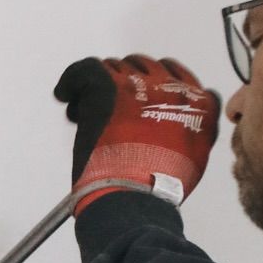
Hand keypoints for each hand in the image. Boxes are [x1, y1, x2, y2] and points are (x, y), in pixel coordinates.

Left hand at [54, 56, 220, 211]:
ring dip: (101, 87)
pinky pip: (84, 69)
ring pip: (114, 67)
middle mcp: (170, 86)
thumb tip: (187, 124)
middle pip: (144, 67)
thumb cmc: (159, 187)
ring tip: (87, 113)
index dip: (153, 86)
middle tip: (112, 107)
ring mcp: (138, 84)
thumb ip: (195, 132)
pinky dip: (71, 81)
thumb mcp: (196, 157)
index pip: (176, 75)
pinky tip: (65, 94)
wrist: (135, 195)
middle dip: (127, 84)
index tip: (138, 101)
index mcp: (198, 103)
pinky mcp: (107, 86)